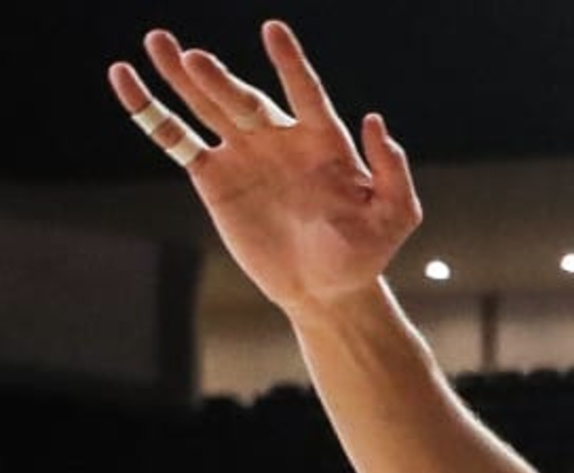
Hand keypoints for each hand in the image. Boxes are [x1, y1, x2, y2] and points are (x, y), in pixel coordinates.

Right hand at [109, 25, 418, 317]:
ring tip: (158, 42)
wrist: (326, 290)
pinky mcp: (212, 176)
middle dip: (219, 80)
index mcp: (323, 140)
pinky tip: (126, 78)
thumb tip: (374, 120)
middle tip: (194, 58)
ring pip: (206, 106)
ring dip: (180, 77)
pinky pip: (176, 138)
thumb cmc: (366, 252)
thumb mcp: (395, 215)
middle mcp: (279, 138)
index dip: (290, 64)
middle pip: (244, 100)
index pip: (306, 92)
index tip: (273, 31)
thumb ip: (392, 171)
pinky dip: (150, 111)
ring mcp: (242, 153)